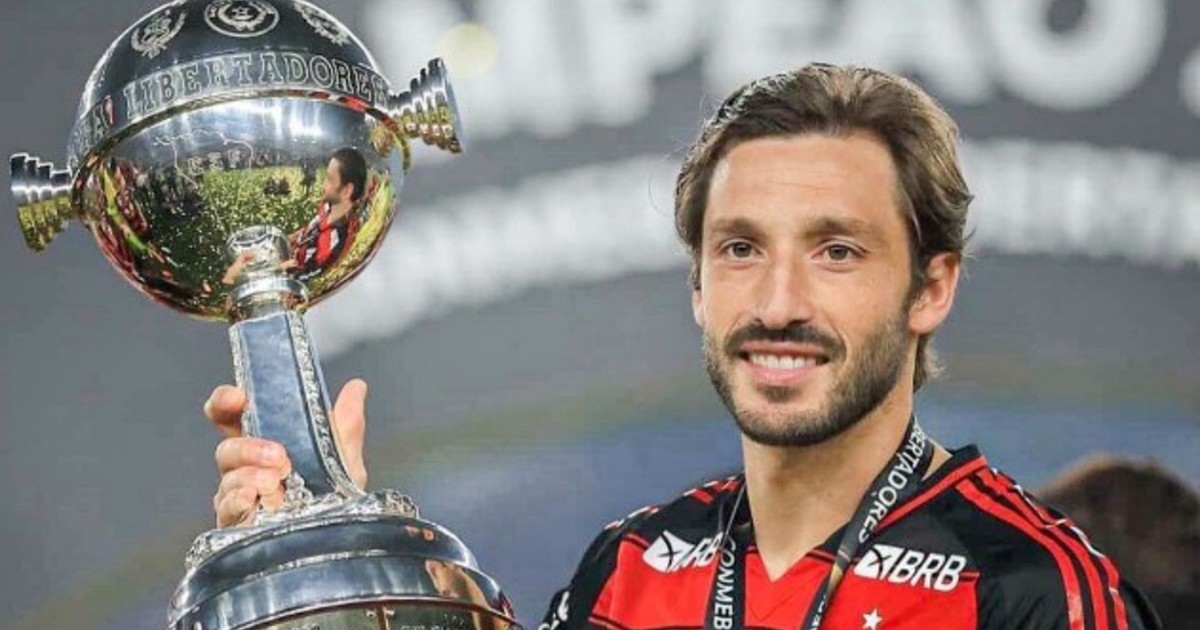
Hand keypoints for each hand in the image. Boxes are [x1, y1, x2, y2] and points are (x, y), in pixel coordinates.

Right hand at [205, 379, 368, 526]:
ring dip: (250, 475)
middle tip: (279, 455)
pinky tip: (252, 497)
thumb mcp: (346, 457)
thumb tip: (357, 387)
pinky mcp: (237, 524)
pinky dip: (238, 500)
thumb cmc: (336, 498)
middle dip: (248, 447)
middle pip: (226, 448)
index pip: (230, 416)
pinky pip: (226, 509)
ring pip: (227, 478)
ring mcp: (238, 497)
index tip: (236, 398)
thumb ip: (347, 423)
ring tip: (277, 481)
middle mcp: (245, 469)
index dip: (225, 403)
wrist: (339, 539)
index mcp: (264, 443)